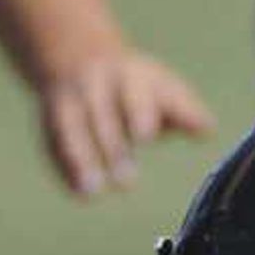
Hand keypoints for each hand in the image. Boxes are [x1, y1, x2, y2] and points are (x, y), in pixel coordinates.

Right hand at [37, 46, 212, 197]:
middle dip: (111, 148)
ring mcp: (65, 104)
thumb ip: (182, 111)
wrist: (75, 59)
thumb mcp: (162, 88)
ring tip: (92, 194)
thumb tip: (206, 131)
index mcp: (125, 75)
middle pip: (99, 116)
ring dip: (79, 162)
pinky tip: (79, 195)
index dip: (138, 113)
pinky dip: (63, 171)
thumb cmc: (135, 85)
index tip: (147, 137)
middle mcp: (91, 87)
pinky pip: (52, 147)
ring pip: (69, 131)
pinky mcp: (49, 125)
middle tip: (127, 184)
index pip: (132, 93)